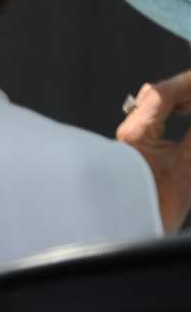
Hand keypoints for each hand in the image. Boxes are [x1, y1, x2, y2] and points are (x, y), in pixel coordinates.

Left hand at [117, 72, 190, 232]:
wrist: (133, 229)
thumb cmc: (154, 206)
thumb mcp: (188, 167)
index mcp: (136, 134)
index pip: (162, 93)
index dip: (188, 82)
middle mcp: (127, 132)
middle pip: (159, 95)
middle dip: (188, 89)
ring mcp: (130, 137)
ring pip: (157, 104)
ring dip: (183, 99)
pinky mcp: (136, 144)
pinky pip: (155, 116)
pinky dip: (176, 110)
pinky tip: (187, 112)